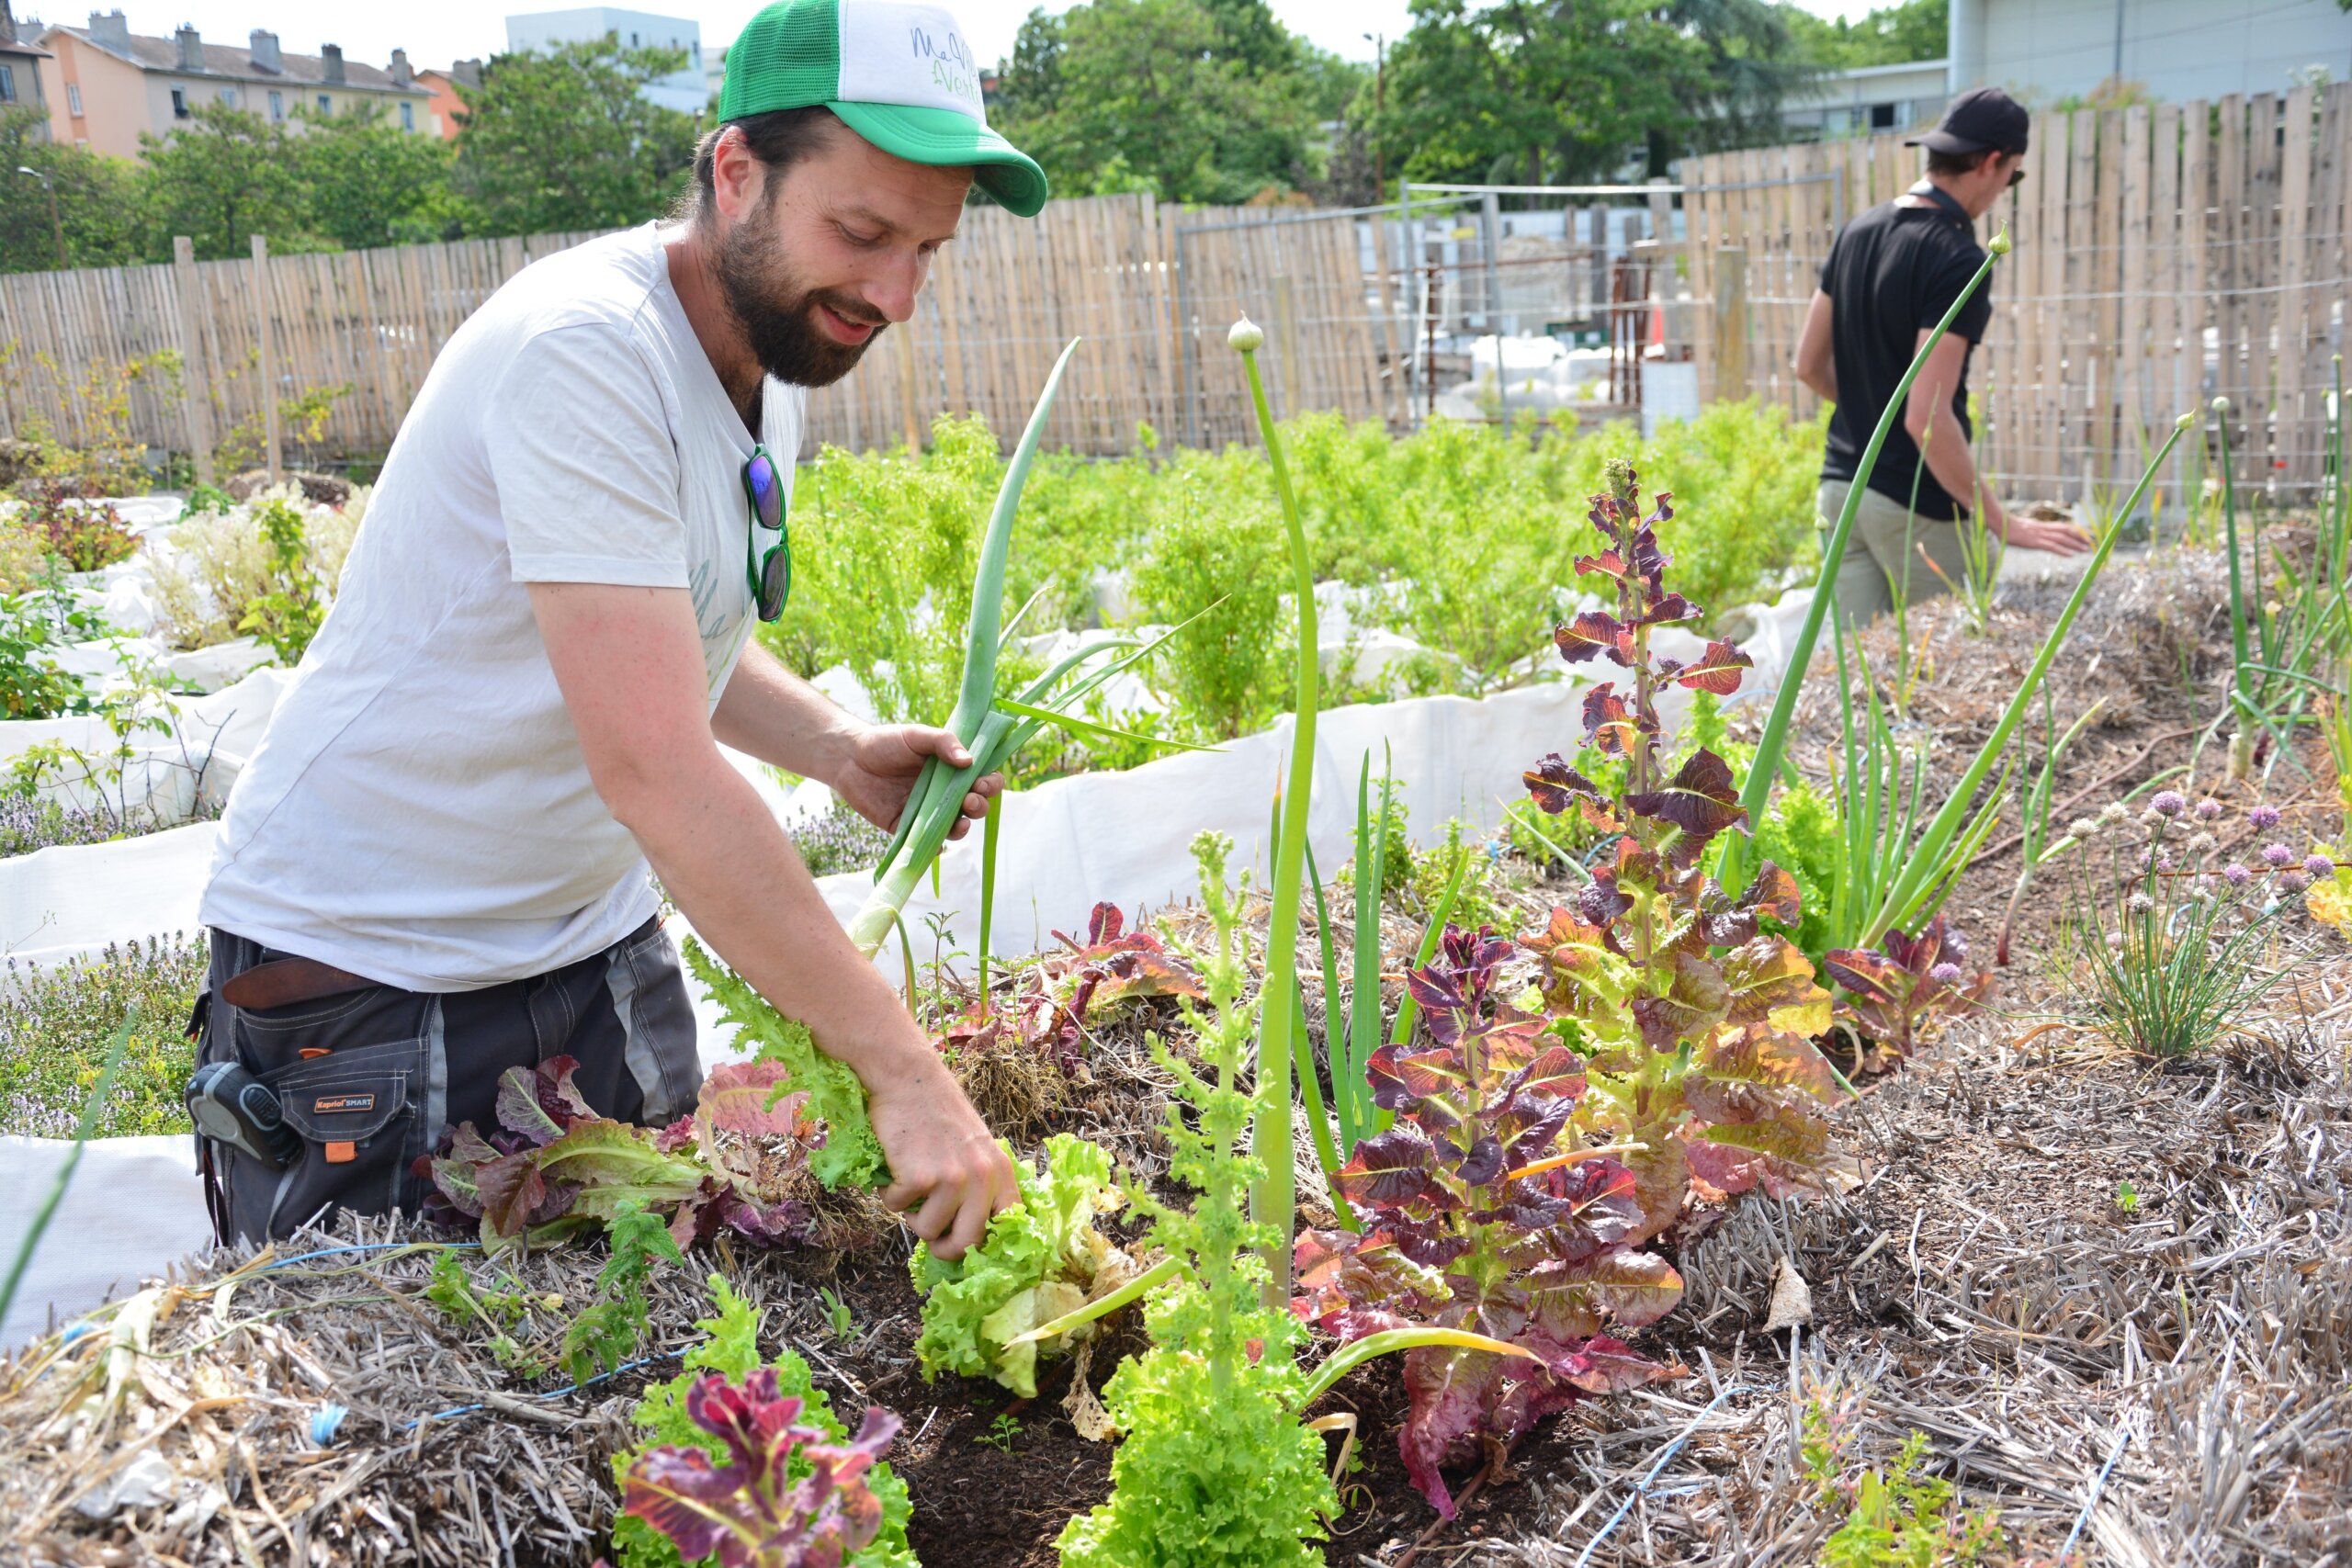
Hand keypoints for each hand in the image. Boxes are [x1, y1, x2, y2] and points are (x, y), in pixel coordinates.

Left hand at [828, 723, 1002, 840]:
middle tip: (969, 799)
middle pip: (975, 806)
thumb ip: (944, 742)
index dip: (990, 784)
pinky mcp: (906, 827)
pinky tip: (937, 845)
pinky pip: (925, 842)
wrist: (848, 757)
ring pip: (954, 827)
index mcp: (952, 770)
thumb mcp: (917, 735)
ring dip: (963, 828)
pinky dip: (935, 847)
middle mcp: (944, 793)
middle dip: (980, 806)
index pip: (983, 779)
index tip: (982, 782)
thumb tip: (969, 761)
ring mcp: (927, 812)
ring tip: (961, 823)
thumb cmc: (886, 742)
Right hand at [867, 1050, 1017, 1258]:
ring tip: (910, 1185)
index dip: (985, 1244)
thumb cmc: (939, 1114)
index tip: (966, 1244)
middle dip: (944, 1247)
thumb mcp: (976, 1148)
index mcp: (1001, 1172)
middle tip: (932, 1239)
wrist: (910, 1079)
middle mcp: (982, 1178)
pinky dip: (889, 1194)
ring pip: (927, 1230)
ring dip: (911, 1214)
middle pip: (967, 1242)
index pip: (1008, 1224)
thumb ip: (980, 1185)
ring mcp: (952, 1178)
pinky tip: (894, 1169)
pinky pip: (896, 1208)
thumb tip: (970, 1235)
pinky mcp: (919, 1177)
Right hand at [1994, 508, 2093, 555]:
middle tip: (2090, 544)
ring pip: (2062, 539)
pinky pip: (2052, 546)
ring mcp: (2040, 535)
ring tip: (2085, 550)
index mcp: (2043, 526)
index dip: (2076, 531)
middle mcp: (2044, 529)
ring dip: (2075, 544)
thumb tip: (2034, 536)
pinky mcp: (2035, 542)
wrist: (2001, 524)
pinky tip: (2070, 555)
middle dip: (2080, 537)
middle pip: (2066, 531)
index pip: (2064, 527)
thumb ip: (2032, 532)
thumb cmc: (2008, 527)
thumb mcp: (2024, 528)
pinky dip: (2063, 550)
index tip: (2084, 536)